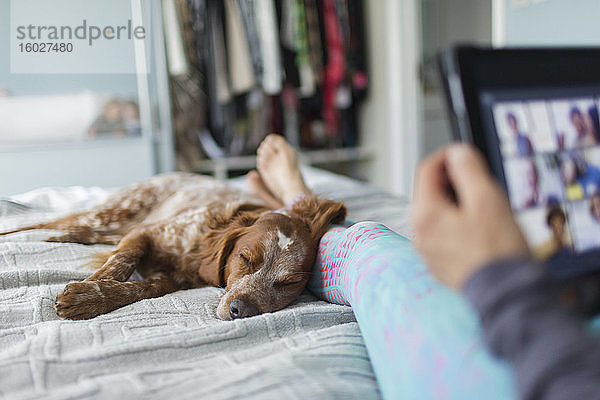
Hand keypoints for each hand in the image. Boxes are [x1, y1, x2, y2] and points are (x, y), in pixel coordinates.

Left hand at [412, 144, 528, 289]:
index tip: (463, 154)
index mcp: (425, 213)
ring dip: (457, 204)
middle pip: (430, 192)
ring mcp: (428, 251)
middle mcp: (419, 233)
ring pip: (438, 214)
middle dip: (454, 182)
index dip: (446, 156)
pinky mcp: (440, 264)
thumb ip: (468, 169)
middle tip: (481, 184)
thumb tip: (457, 153)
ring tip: (485, 210)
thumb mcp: (487, 199)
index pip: (426, 170)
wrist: (505, 296)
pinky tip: (481, 233)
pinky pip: (444, 234)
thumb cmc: (497, 252)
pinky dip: (458, 225)